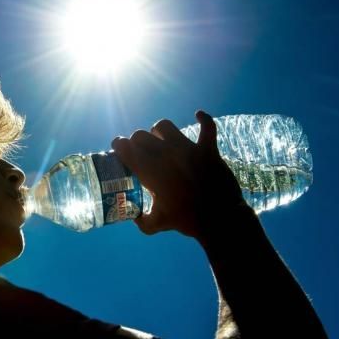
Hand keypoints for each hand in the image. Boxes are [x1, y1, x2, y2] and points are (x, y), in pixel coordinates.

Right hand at [111, 110, 245, 239]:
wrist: (219, 218)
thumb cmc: (187, 220)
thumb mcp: (158, 223)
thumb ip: (142, 220)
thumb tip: (133, 216)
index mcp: (149, 171)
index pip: (125, 147)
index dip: (119, 146)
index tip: (120, 149)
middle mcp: (164, 155)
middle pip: (141, 135)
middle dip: (137, 141)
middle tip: (141, 151)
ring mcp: (186, 149)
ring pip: (164, 126)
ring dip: (160, 132)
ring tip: (162, 140)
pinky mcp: (207, 149)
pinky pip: (207, 127)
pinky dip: (203, 119)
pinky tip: (198, 115)